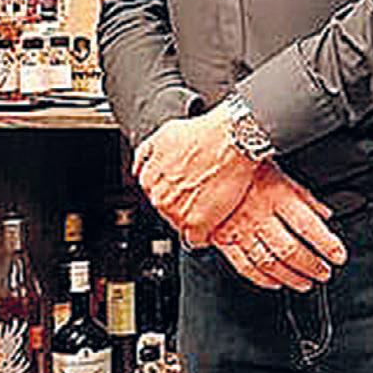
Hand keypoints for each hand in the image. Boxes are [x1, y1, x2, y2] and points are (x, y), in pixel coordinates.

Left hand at [134, 108, 259, 242]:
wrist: (232, 139)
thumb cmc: (205, 133)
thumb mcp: (165, 134)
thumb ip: (147, 155)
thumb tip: (139, 166)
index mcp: (149, 179)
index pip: (155, 194)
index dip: (174, 189)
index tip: (185, 186)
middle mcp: (160, 197)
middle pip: (168, 211)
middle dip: (183, 203)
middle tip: (203, 191)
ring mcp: (177, 212)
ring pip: (182, 224)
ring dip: (195, 217)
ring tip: (213, 200)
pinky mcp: (197, 223)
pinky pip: (196, 239)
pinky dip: (205, 232)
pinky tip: (214, 219)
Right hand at [210, 163, 347, 291]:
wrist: (208, 165)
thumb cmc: (244, 165)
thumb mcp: (279, 170)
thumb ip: (303, 195)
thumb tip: (324, 213)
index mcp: (276, 194)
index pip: (308, 225)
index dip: (326, 244)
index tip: (338, 255)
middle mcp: (259, 214)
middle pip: (290, 249)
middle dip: (311, 266)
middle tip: (324, 273)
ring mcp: (240, 229)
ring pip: (269, 262)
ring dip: (291, 277)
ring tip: (305, 282)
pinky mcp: (223, 240)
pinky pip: (244, 266)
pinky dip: (261, 279)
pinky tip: (275, 282)